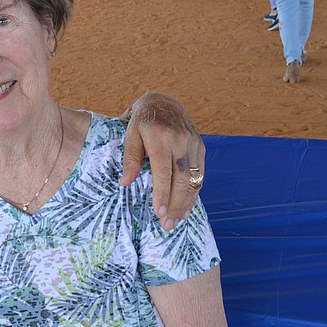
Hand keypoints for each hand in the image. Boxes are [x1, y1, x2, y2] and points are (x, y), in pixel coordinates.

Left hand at [120, 92, 203, 230]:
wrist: (163, 102)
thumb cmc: (141, 122)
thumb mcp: (130, 135)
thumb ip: (130, 159)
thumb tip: (125, 183)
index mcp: (159, 136)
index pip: (163, 170)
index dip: (162, 192)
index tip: (159, 212)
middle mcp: (180, 140)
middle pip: (181, 178)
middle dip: (176, 204)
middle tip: (167, 224)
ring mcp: (193, 143)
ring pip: (194, 178)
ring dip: (186, 203)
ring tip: (176, 221)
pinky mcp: (200, 147)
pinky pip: (200, 174)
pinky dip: (194, 193)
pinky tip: (186, 208)